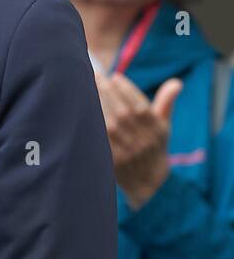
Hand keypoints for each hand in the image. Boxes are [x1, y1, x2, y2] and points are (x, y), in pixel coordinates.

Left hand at [95, 71, 180, 208]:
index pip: (142, 107)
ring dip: (98, 105)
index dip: (128, 91)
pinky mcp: (113, 161)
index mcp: (157, 130)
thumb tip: (176, 82)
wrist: (148, 182)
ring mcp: (128, 152)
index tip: (115, 76)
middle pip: (124, 114)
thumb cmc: (154, 145)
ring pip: (110, 125)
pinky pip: (100, 140)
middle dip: (108, 93)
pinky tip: (82, 110)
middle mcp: (144, 141)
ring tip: (86, 88)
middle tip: (95, 76)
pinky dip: (92, 125)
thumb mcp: (164, 125)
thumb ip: (166, 102)